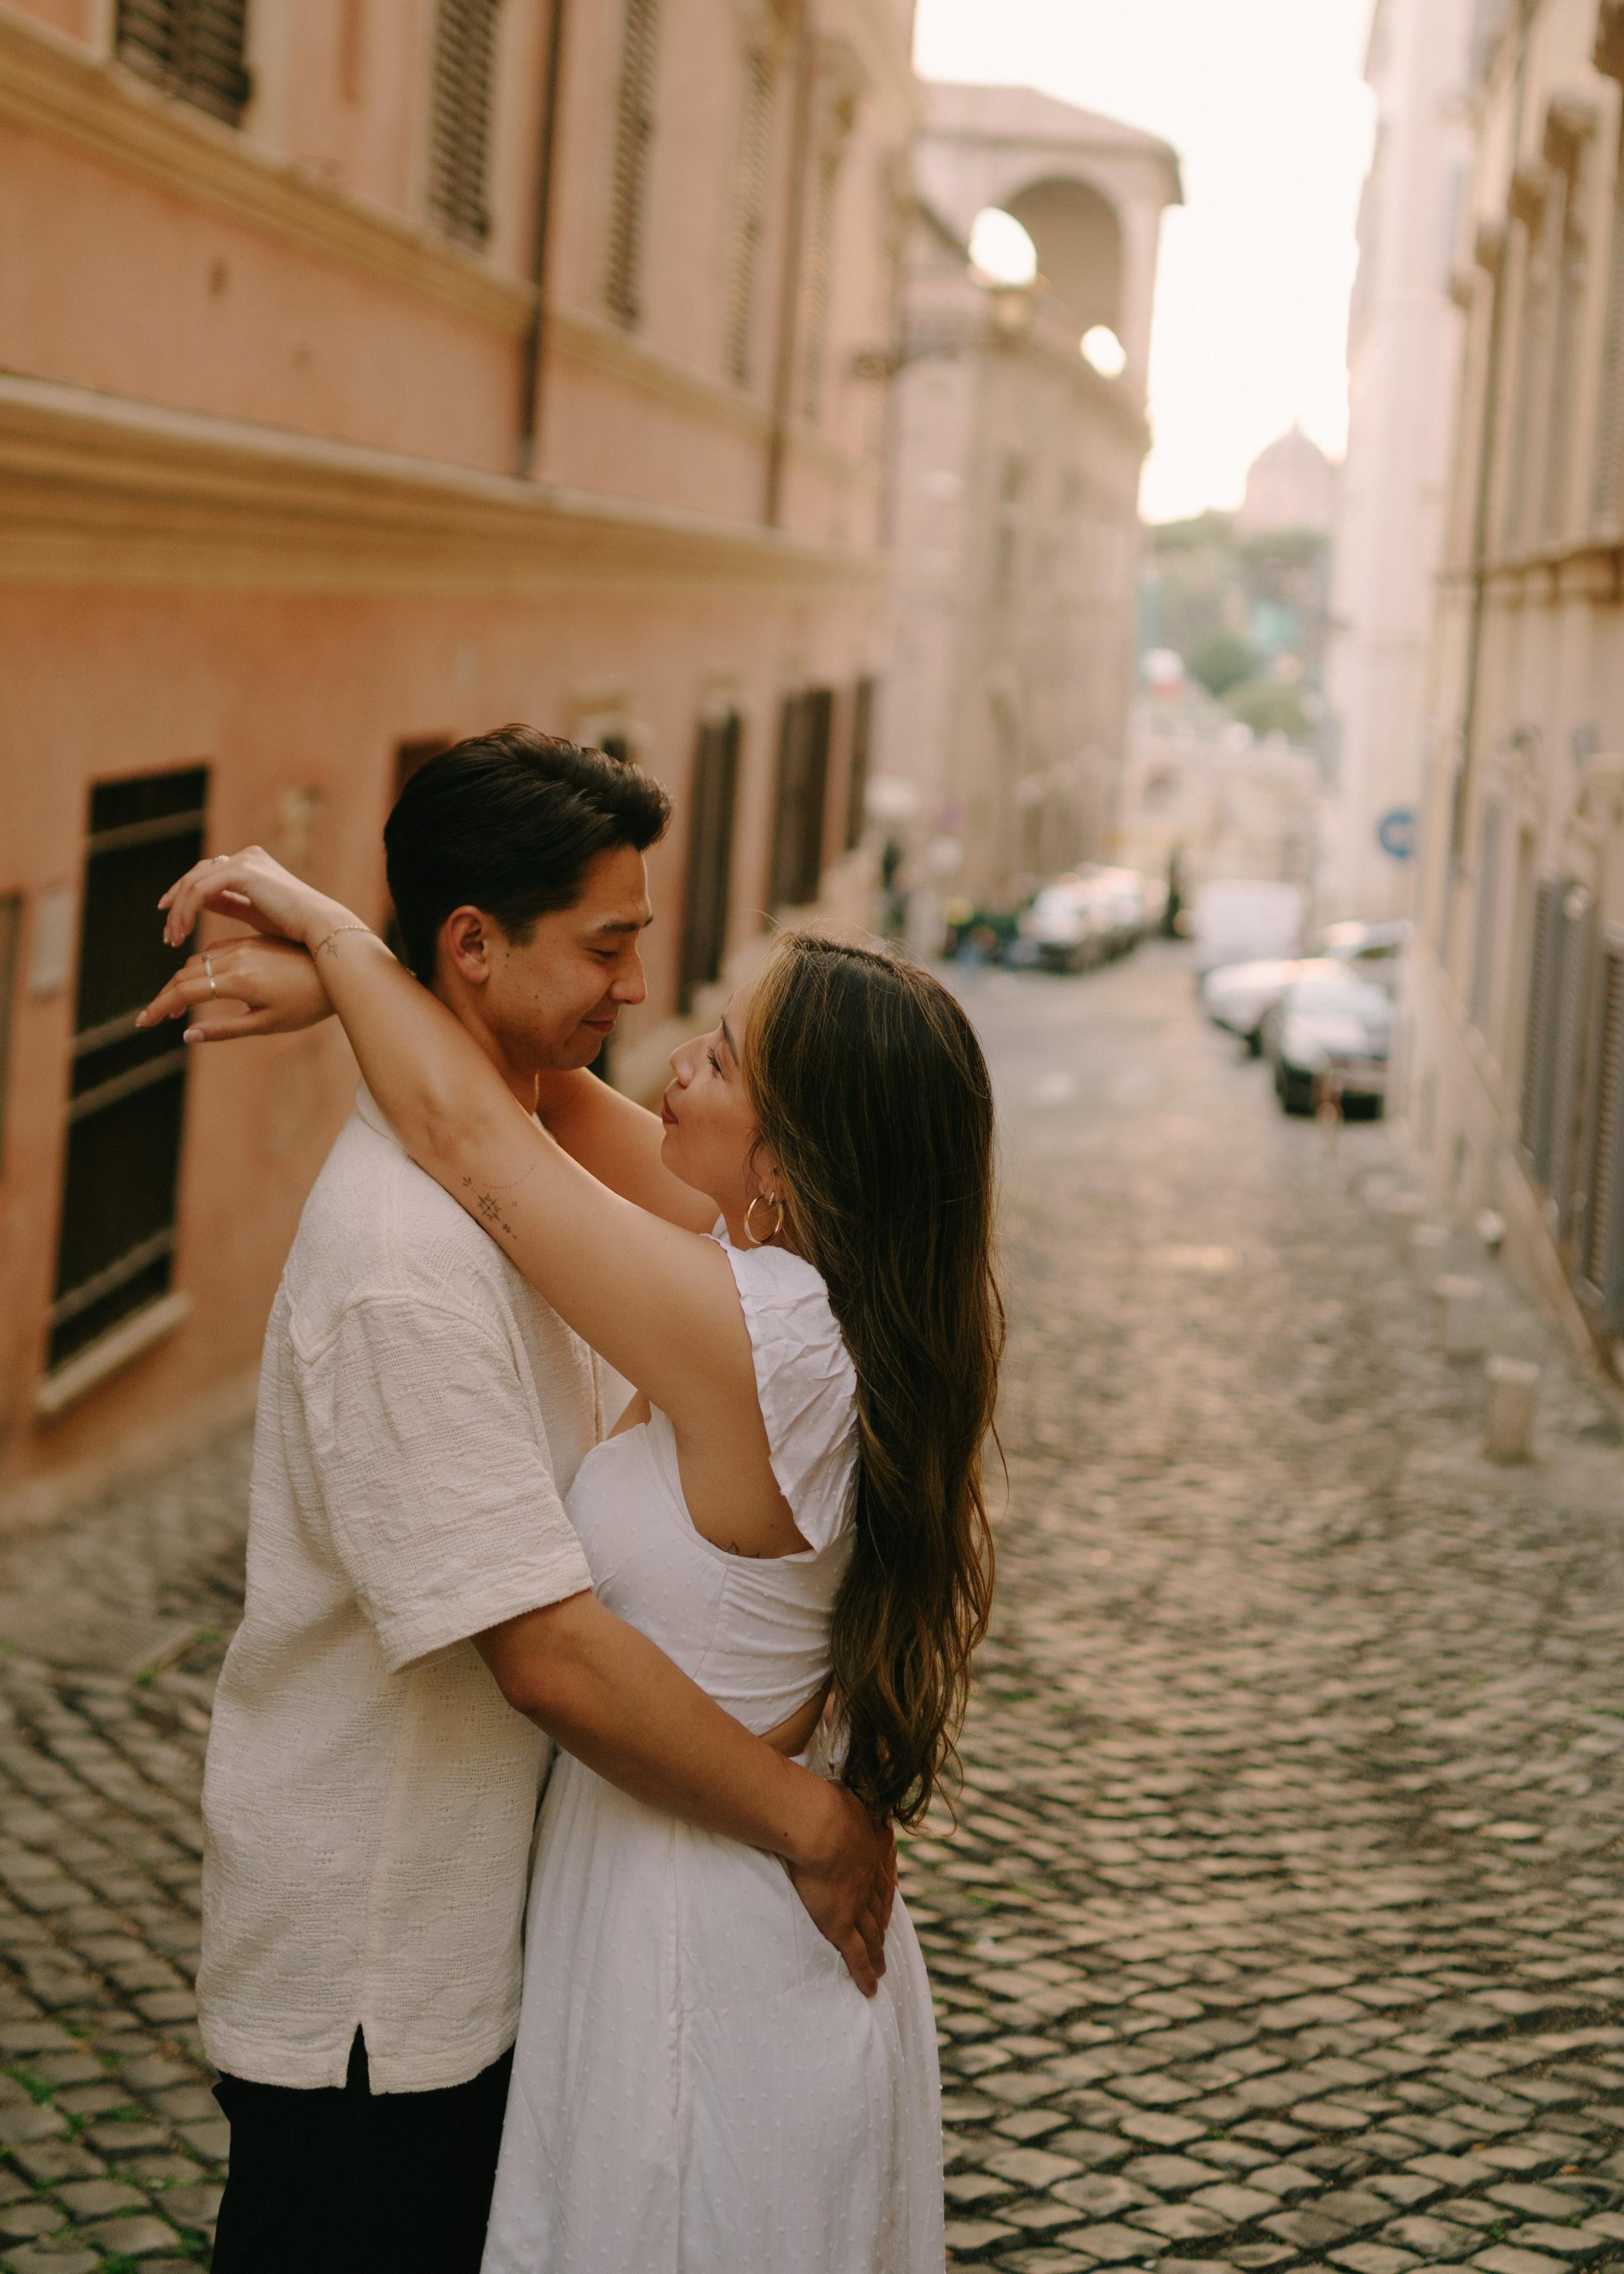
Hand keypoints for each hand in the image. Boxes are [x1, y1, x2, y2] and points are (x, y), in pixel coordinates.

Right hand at [136, 934, 333, 1043]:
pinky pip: (215, 952)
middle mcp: (238, 958)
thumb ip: (225, 1030)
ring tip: (177, 1006)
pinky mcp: (251, 941)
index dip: (160, 1007)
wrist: (338, 973)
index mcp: (240, 981)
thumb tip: (187, 1036)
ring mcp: (244, 947)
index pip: (185, 992)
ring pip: (198, 961)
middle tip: (156, 1017)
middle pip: (185, 974)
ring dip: (182, 982)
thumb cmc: (307, 1005)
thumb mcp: (267, 1025)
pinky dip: (201, 968)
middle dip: (166, 997)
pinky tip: (203, 984)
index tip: (143, 1022)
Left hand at [159, 845, 354, 954]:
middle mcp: (247, 857)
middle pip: (196, 875)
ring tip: (174, 939)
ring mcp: (245, 861)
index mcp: (252, 865)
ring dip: (178, 912)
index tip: (172, 922)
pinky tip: (183, 931)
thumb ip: (230, 904)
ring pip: (193, 882)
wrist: (322, 929)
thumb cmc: (298, 931)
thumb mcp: (256, 914)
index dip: (184, 897)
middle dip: (175, 904)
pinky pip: (200, 890)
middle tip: (168, 934)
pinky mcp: (242, 872)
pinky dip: (186, 911)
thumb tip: (200, 905)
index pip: (208, 875)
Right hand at [784, 1785, 894, 1996]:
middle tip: (888, 1935)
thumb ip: (833, 1784)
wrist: (815, 1823)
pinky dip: (865, 1973)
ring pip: (872, 1932)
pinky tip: (871, 1989)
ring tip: (883, 1965)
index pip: (878, 1868)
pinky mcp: (841, 1924)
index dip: (883, 1884)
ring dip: (879, 1949)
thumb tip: (830, 1748)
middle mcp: (869, 1875)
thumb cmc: (819, 1799)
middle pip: (880, 1903)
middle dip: (884, 1920)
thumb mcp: (834, 1786)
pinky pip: (856, 1955)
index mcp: (867, 1844)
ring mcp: (857, 1901)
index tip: (887, 1891)